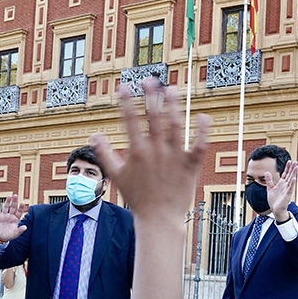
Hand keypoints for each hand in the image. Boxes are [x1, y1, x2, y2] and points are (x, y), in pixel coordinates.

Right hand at [0, 195, 27, 241]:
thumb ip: (20, 230)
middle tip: (16, 195)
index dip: (21, 207)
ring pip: (6, 207)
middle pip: (13, 207)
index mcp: (16, 219)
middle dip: (14, 202)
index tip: (23, 202)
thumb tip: (25, 227)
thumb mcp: (15, 234)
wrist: (0, 238)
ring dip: (7, 202)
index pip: (19, 212)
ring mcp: (4, 216)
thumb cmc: (9, 235)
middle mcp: (10, 216)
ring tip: (9, 196)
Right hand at [92, 79, 207, 226]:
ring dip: (173, 106)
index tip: (124, 86)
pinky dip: (202, 131)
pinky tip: (203, 116)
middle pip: (153, 117)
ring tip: (171, 89)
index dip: (126, 101)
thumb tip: (94, 135)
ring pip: (175, 125)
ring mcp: (175, 157)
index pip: (130, 120)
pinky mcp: (190, 165)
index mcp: (138, 152)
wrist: (159, 219)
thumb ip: (105, 154)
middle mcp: (156, 151)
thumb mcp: (116, 176)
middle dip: (150, 96)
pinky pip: (199, 145)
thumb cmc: (137, 198)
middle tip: (149, 79)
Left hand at [265, 160, 297, 222]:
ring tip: (297, 167)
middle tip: (296, 162)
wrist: (275, 210)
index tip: (289, 161)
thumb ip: (269, 180)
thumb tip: (267, 172)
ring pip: (291, 180)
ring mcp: (287, 190)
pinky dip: (292, 183)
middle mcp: (285, 185)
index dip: (287, 167)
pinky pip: (290, 188)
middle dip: (292, 168)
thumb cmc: (274, 200)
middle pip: (289, 175)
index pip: (285, 174)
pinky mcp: (287, 195)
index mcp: (281, 184)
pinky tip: (294, 178)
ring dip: (294, 173)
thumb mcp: (270, 188)